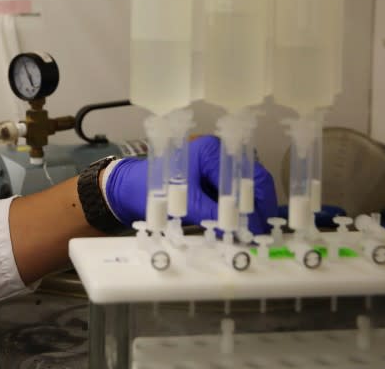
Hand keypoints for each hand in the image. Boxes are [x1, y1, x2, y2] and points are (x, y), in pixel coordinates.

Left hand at [103, 135, 277, 233]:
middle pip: (249, 181)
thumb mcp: (183, 203)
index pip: (248, 174)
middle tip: (259, 233)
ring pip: (240, 189)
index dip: (259, 202)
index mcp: (211, 150)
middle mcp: (215, 154)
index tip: (261, 226)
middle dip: (256, 208)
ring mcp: (211, 167)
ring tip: (251, 234)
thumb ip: (212, 215)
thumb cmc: (148, 188)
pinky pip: (226, 195)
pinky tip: (236, 228)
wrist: (123, 190)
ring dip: (246, 211)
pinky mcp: (205, 180)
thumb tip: (239, 231)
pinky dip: (233, 211)